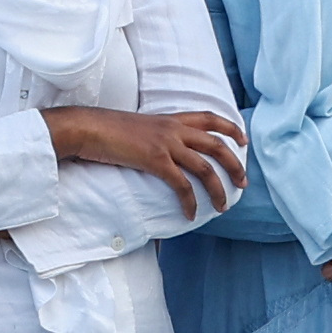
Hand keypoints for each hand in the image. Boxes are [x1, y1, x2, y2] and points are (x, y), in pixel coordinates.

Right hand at [45, 103, 252, 213]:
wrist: (88, 127)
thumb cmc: (107, 130)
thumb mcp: (139, 128)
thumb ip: (155, 136)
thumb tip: (160, 152)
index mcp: (171, 119)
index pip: (209, 118)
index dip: (230, 128)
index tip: (243, 140)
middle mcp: (173, 129)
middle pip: (216, 144)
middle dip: (235, 164)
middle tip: (243, 182)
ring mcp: (166, 144)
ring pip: (205, 167)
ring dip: (218, 188)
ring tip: (223, 206)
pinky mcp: (155, 160)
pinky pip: (181, 185)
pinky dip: (190, 202)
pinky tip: (191, 214)